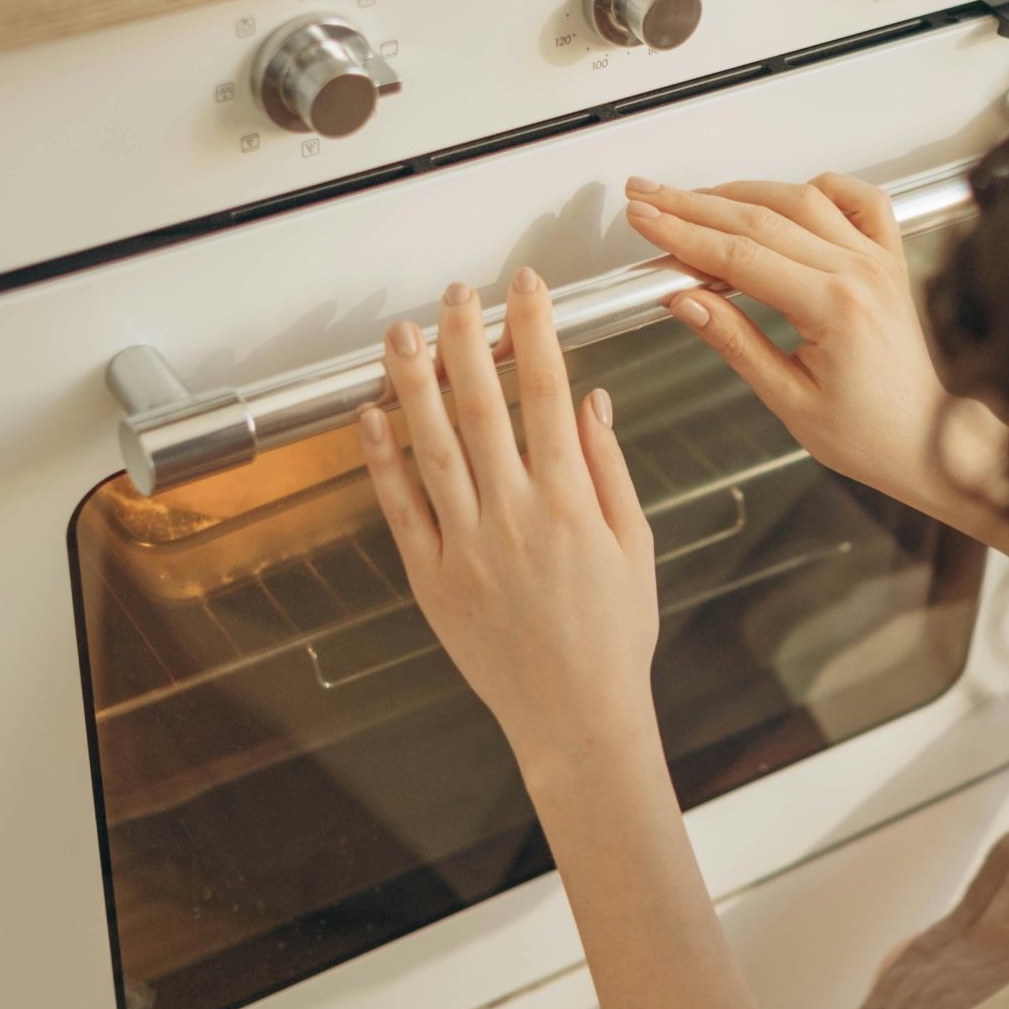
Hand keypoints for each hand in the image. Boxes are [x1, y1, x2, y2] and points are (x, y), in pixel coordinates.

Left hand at [357, 270, 659, 786]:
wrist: (576, 718)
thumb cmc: (612, 637)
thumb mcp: (634, 544)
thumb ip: (609, 466)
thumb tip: (592, 399)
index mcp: (570, 502)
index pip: (548, 392)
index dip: (534, 330)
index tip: (526, 290)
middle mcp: (514, 516)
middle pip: (482, 404)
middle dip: (467, 337)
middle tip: (457, 295)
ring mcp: (466, 547)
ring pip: (432, 444)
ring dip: (414, 381)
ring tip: (401, 334)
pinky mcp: (431, 578)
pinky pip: (400, 505)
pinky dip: (382, 457)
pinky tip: (373, 415)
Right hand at [622, 172, 1008, 552]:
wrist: (927, 441)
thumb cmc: (869, 434)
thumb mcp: (788, 399)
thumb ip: (734, 341)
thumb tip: (685, 299)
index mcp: (834, 307)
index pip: (739, 254)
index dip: (683, 233)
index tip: (644, 220)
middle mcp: (860, 271)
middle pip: (760, 218)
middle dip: (693, 205)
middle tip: (648, 197)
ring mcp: (877, 259)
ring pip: (801, 199)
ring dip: (741, 192)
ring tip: (693, 197)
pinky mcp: (889, 259)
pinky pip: (859, 200)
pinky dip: (821, 187)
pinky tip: (788, 192)